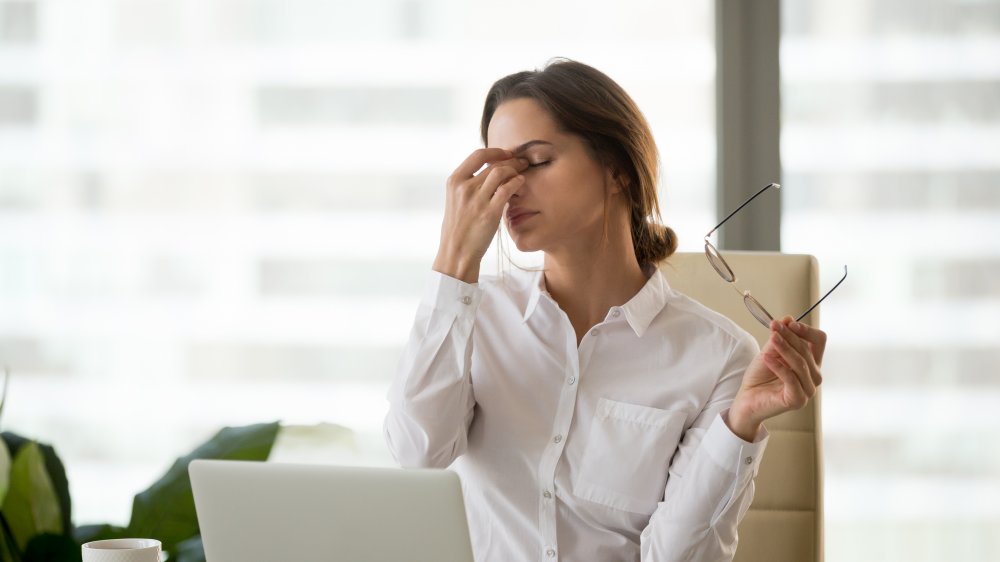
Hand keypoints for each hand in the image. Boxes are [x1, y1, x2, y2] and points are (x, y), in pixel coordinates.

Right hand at [433, 148, 528, 282]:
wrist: (456, 252)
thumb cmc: (457, 228)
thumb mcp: (455, 200)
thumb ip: (467, 184)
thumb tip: (486, 171)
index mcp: (454, 181)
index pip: (477, 155)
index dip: (495, 151)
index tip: (506, 154)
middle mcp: (464, 188)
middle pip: (493, 164)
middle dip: (511, 160)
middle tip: (522, 162)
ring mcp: (477, 200)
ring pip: (501, 173)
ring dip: (515, 170)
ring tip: (522, 172)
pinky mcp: (489, 213)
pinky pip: (507, 189)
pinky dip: (517, 183)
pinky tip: (521, 183)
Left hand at [727, 316, 827, 440]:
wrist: (747, 398)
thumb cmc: (760, 377)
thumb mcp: (770, 352)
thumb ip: (780, 338)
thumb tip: (788, 319)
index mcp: (811, 363)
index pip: (819, 341)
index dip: (806, 330)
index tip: (789, 323)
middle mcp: (813, 377)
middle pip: (807, 350)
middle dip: (789, 336)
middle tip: (774, 326)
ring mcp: (807, 390)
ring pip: (800, 363)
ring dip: (784, 348)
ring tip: (771, 338)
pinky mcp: (797, 400)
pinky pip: (791, 379)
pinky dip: (779, 366)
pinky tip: (766, 357)